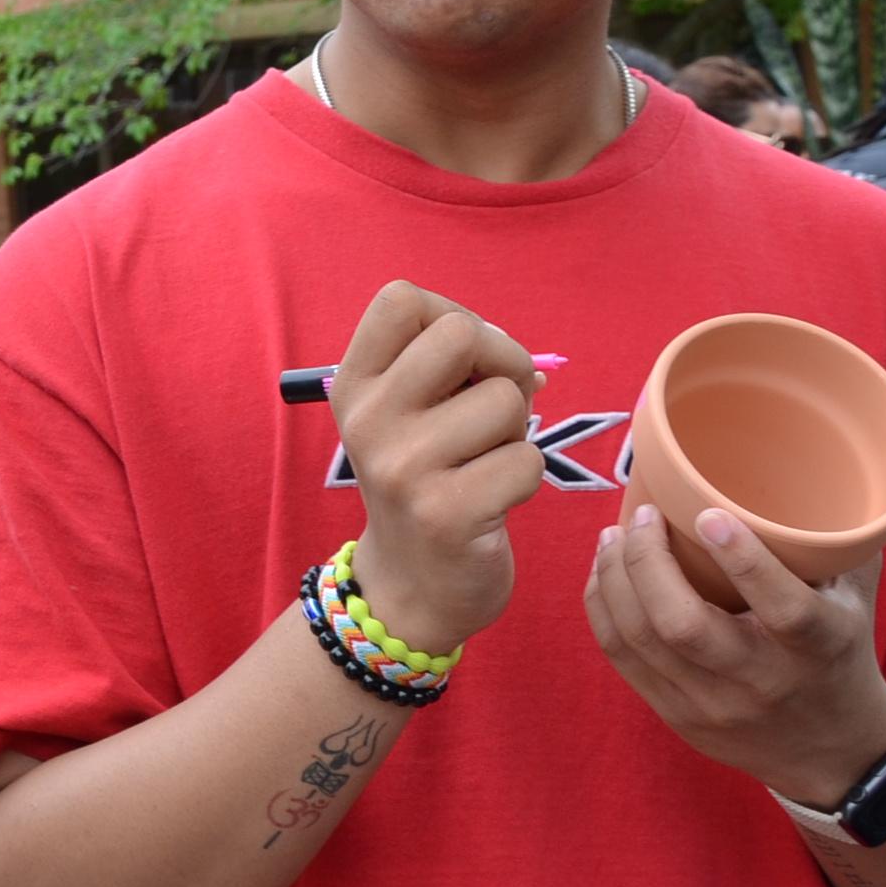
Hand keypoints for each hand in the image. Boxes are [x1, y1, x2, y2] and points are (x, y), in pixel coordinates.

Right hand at [329, 282, 544, 656]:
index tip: (463, 361)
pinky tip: (493, 502)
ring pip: (507, 399)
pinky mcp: (446, 513)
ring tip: (485, 463)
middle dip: (503, 363)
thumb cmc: (426, 482)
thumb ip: (454, 372)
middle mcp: (367, 421)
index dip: (454, 315)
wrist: (411, 587)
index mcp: (353, 386)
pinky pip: (526, 460)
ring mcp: (403, 467)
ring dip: (517, 431)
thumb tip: (532, 362)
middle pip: (463, 332)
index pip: (401, 299)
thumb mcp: (411, 417)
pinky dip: (525, 480)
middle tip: (493, 409)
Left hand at [582, 504, 885, 802]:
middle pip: (683, 626)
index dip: (744, 561)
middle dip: (647, 563)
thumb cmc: (842, 656)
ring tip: (614, 536)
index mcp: (818, 649)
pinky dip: (604, 609)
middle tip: (642, 517)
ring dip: (616, 579)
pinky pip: (621, 659)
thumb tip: (817, 465)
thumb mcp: (857, 601)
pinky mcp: (676, 717)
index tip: (709, 515)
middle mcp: (762, 682)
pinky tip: (605, 574)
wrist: (833, 755)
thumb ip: (834, 541)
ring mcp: (712, 706)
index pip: (784, 610)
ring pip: (640, 640)